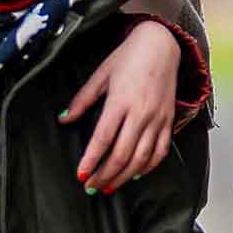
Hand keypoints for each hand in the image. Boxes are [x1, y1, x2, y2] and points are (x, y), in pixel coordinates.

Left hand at [62, 20, 183, 193]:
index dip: (92, 160)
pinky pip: (160, 151)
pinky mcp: (168, 121)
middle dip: (105, 174)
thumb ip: (82, 100)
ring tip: (109, 187)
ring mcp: (157, 118)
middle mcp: (140, 113)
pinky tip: (135, 174)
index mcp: (120, 101)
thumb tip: (64, 118)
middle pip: (122, 154)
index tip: (81, 175)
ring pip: (141, 158)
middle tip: (92, 186)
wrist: (161, 45)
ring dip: (124, 176)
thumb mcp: (101, 75)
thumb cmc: (129, 57)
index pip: (103, 138)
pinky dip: (148, 166)